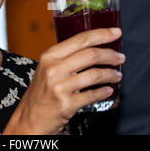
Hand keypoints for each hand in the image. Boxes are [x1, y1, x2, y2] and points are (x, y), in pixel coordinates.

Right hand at [3, 28, 124, 134]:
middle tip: (120, 58)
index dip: (101, 34)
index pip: (80, 39)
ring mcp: (59, 87)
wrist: (30, 118)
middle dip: (110, 55)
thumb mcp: (47, 68)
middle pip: (90, 55)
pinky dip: (104, 92)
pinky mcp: (66, 104)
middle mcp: (53, 69)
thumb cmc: (41, 92)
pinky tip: (108, 91)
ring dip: (110, 74)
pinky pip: (92, 95)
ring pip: (95, 74)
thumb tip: (94, 47)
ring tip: (116, 76)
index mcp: (50, 56)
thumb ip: (66, 57)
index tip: (116, 32)